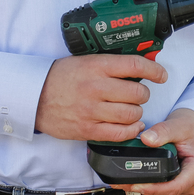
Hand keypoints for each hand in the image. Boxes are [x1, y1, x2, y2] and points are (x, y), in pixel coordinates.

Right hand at [34, 54, 167, 141]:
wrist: (32, 96)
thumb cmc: (60, 77)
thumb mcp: (85, 61)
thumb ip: (110, 65)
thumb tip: (139, 68)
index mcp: (96, 66)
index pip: (135, 66)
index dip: (154, 70)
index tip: (161, 75)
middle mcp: (96, 87)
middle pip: (137, 93)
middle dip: (143, 94)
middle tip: (137, 94)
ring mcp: (91, 110)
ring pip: (132, 114)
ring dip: (137, 113)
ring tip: (131, 109)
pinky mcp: (87, 129)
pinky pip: (119, 133)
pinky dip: (131, 130)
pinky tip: (131, 125)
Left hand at [122, 108, 193, 194]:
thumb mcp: (180, 125)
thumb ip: (163, 131)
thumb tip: (146, 139)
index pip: (175, 186)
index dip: (154, 188)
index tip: (136, 185)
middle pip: (168, 191)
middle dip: (145, 188)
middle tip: (122, 182)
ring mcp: (191, 186)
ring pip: (166, 192)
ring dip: (147, 188)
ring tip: (127, 180)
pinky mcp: (183, 186)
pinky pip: (166, 189)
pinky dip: (153, 185)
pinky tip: (140, 178)